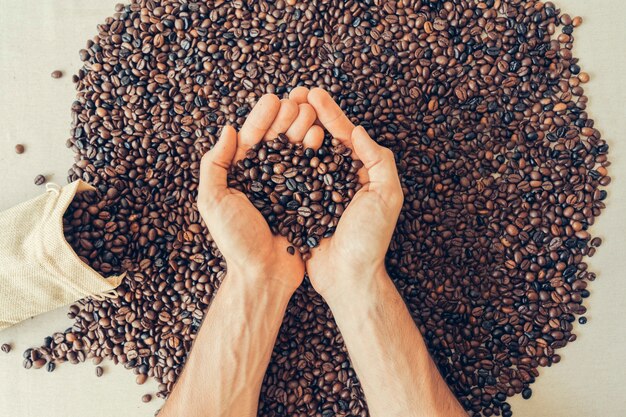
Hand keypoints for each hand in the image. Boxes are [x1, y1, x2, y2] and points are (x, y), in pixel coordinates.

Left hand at [197, 94, 323, 291]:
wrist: (265, 275)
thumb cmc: (236, 241)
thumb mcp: (213, 201)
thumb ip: (214, 164)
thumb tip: (227, 129)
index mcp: (239, 176)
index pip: (250, 139)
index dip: (261, 118)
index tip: (274, 99)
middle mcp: (263, 178)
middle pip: (275, 141)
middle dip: (286, 118)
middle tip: (298, 100)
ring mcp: (285, 188)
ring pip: (294, 152)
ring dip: (302, 130)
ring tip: (311, 113)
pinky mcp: (304, 200)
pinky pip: (310, 172)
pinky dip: (315, 154)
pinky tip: (322, 137)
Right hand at [288, 87, 403, 297]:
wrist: (346, 277)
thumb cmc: (369, 239)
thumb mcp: (386, 196)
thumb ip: (378, 161)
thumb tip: (357, 131)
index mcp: (361, 171)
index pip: (344, 135)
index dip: (330, 113)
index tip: (313, 93)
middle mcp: (339, 177)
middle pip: (322, 138)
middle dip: (308, 114)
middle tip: (292, 93)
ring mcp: (318, 190)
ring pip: (303, 153)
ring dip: (292, 130)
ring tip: (279, 110)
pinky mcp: (300, 203)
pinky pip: (290, 176)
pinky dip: (280, 158)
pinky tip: (268, 142)